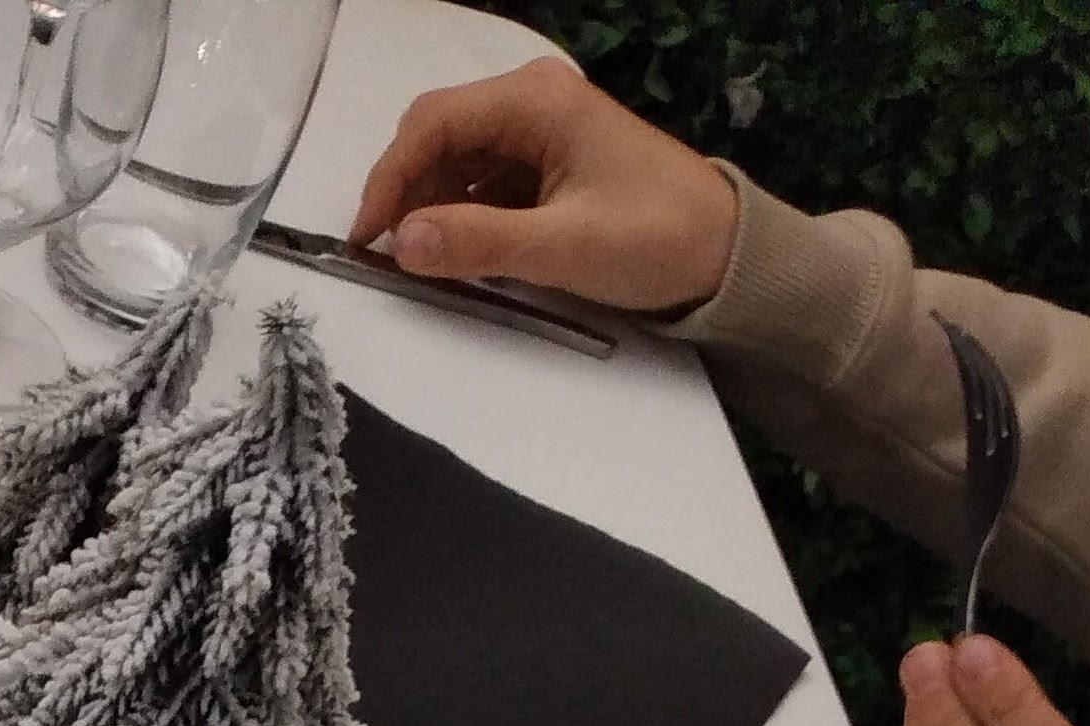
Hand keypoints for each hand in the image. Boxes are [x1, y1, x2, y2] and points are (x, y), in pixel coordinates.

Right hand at [345, 58, 740, 313]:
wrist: (723, 253)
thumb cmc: (654, 238)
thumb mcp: (562, 247)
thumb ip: (478, 243)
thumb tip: (403, 244)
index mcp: (536, 100)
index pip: (434, 122)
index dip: (390, 179)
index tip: (366, 238)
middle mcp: (532, 101)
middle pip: (439, 134)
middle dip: (405, 191)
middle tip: (386, 254)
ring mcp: (540, 131)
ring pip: (456, 159)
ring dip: (430, 206)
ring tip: (420, 260)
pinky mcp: (547, 164)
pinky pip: (482, 180)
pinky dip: (459, 213)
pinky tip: (455, 251)